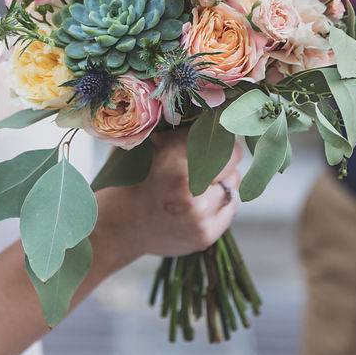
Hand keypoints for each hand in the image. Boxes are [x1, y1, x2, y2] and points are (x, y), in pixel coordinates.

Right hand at [96, 128, 240, 259]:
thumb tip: (212, 117)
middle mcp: (189, 193)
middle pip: (233, 168)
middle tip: (202, 166)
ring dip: (220, 184)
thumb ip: (182, 132)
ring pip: (232, 189)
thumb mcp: (152, 146)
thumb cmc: (136, 179)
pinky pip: (228, 211)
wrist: (122, 224)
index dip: (221, 143)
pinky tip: (198, 205)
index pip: (228, 148)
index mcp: (175, 166)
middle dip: (221, 164)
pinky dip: (218, 205)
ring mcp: (198, 219)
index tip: (213, 143)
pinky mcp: (204, 236)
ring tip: (196, 186)